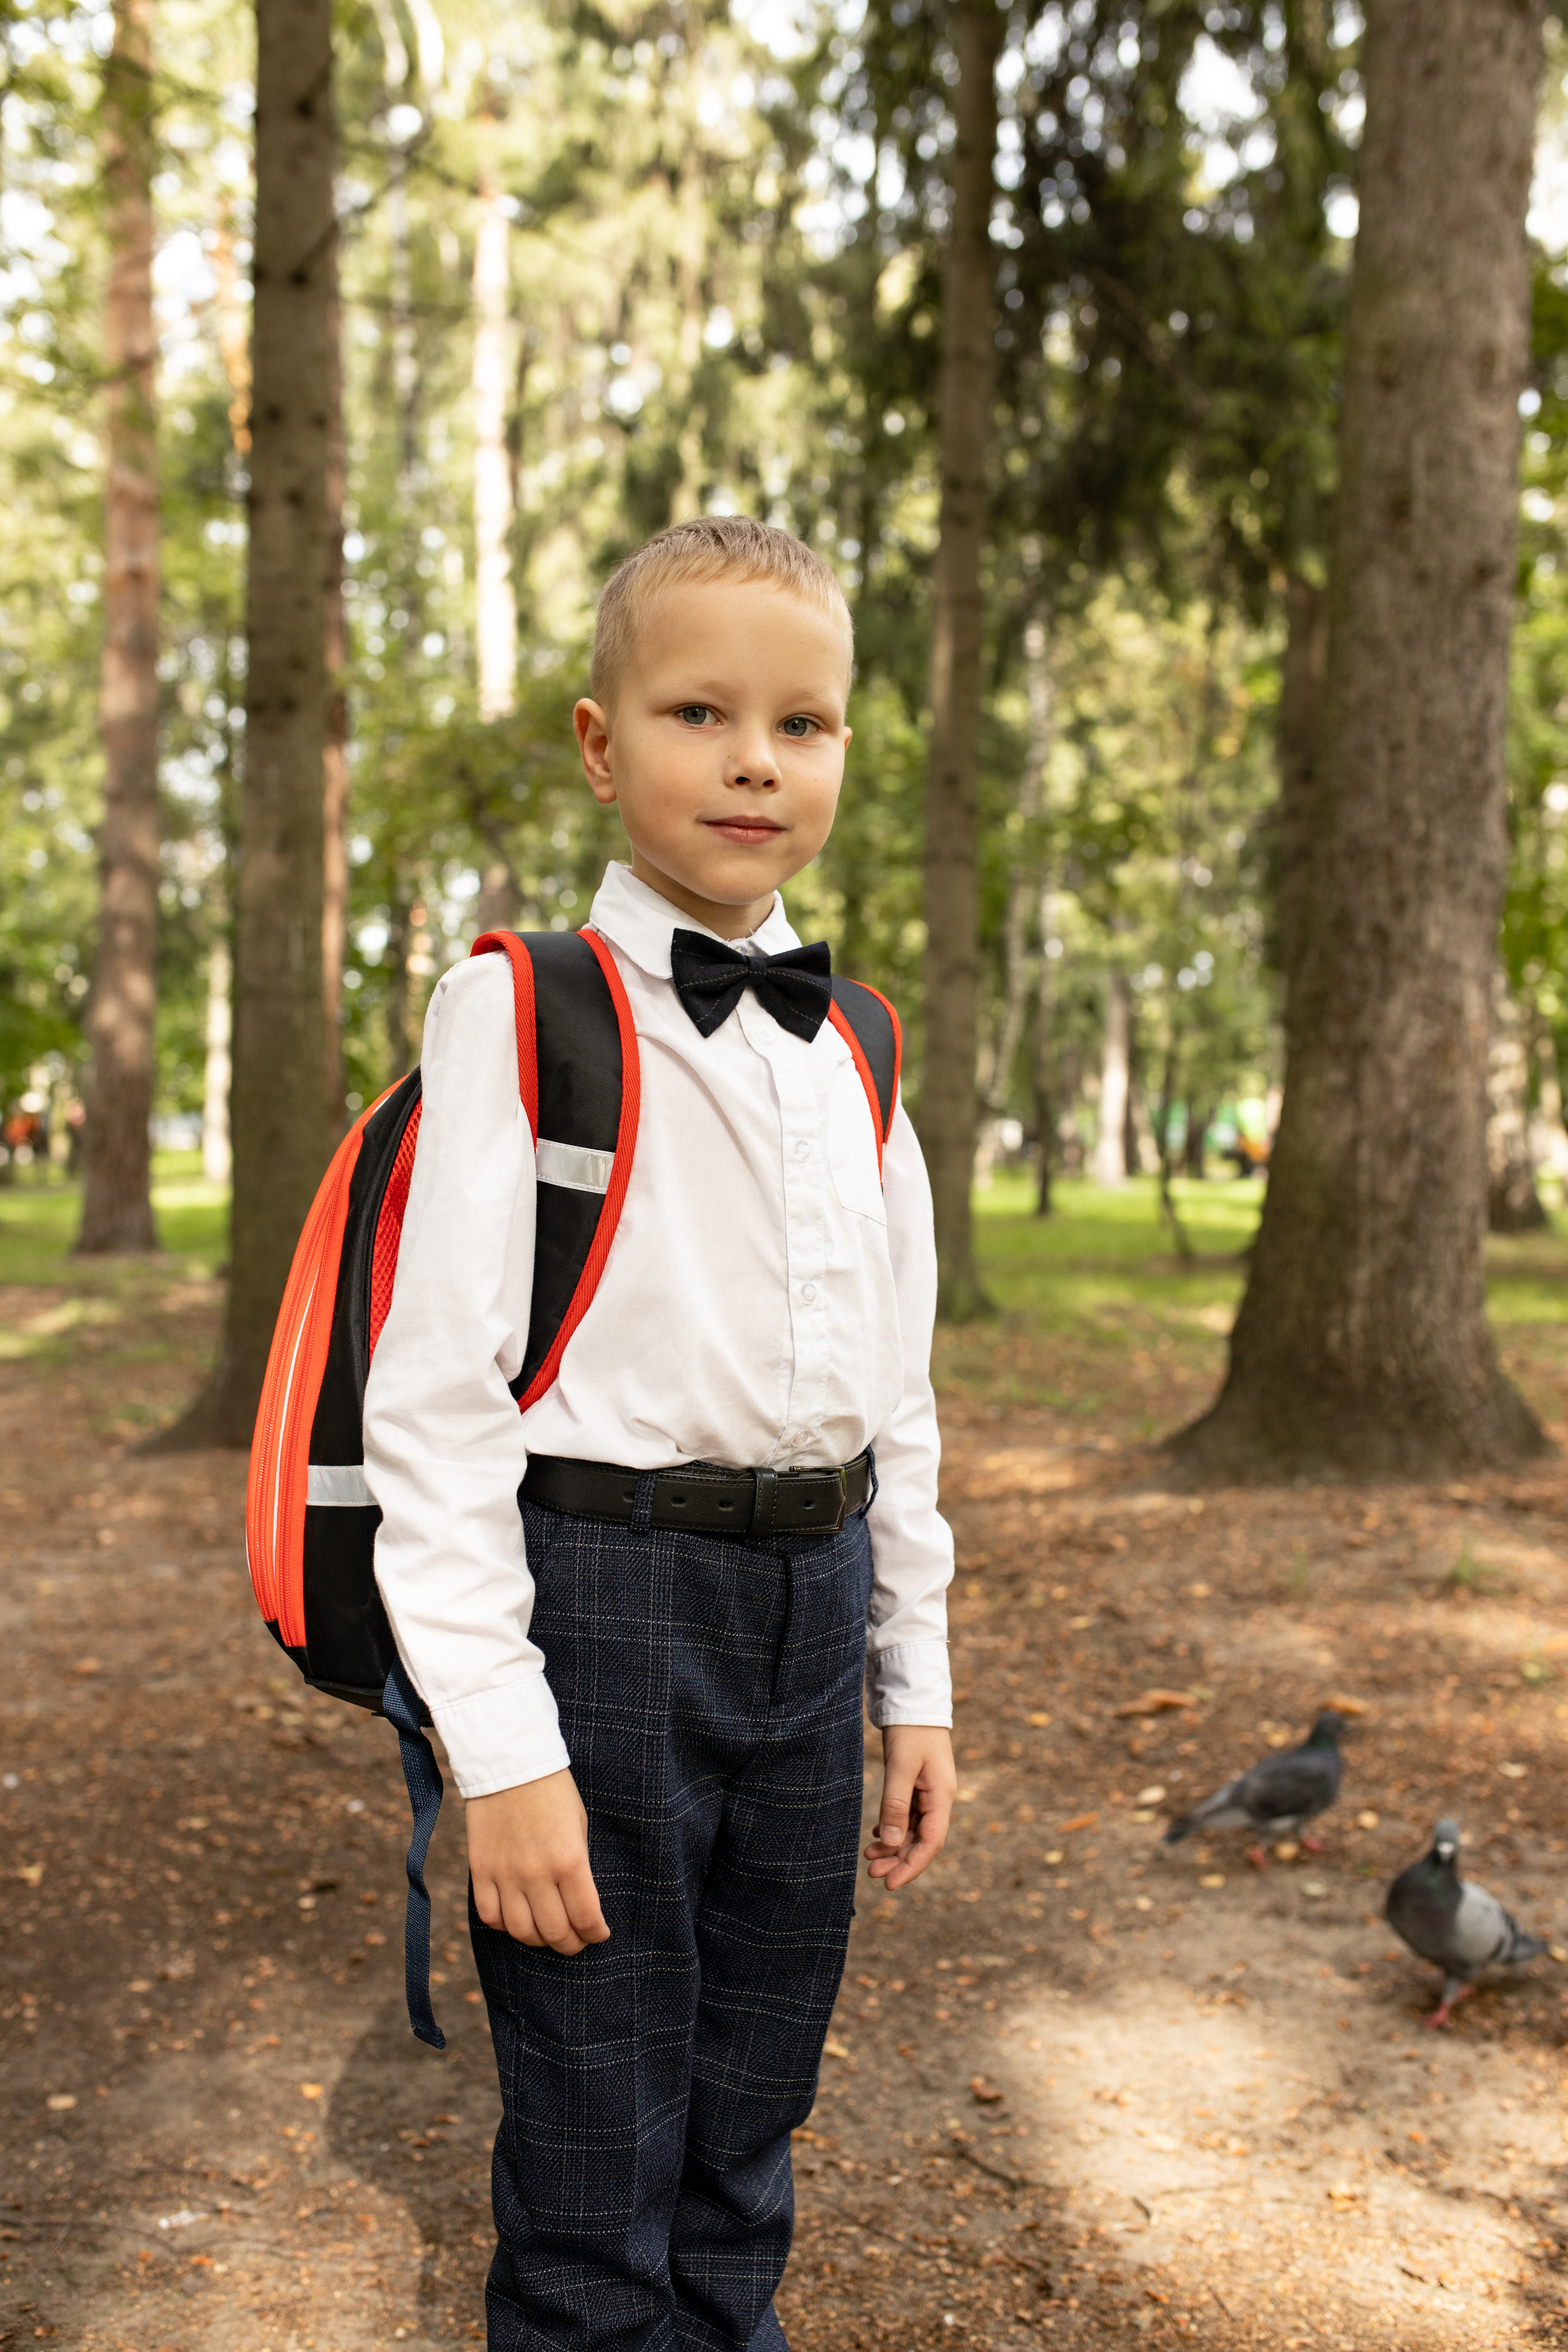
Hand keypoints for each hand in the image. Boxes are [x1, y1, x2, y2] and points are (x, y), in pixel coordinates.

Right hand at [466, 1770, 610, 1953]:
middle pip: (554, 1932)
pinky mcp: (480, 1870)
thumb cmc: (554, 1792)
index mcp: (569, 1860)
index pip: (585, 1918)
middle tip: (576, 1940)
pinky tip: (517, 1917)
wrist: (511, 1764)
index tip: (599, 1933)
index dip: (595, 1933)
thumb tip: (579, 1905)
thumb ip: (578, 1868)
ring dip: (538, 1940)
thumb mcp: (579, 1827)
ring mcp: (505, 1874)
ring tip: (547, 1933)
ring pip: (521, 1931)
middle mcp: (536, 1873)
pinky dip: (505, 1925)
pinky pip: (490, 1916)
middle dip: (571, 1943)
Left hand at [864, 1724, 954, 1889]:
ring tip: (868, 1857)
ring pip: (913, 1829)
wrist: (913, 1701)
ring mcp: (929, 1792)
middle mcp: (939, 1798)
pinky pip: (907, 1815)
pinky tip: (877, 1835)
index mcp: (942, 1796)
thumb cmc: (910, 1732)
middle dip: (898, 1860)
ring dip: (893, 1845)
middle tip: (872, 1873)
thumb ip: (896, 1805)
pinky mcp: (917, 1784)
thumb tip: (893, 1843)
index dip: (911, 1866)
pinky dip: (893, 1828)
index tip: (890, 1884)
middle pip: (921, 1840)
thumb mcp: (901, 1767)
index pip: (931, 1843)